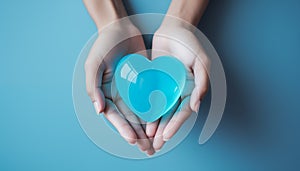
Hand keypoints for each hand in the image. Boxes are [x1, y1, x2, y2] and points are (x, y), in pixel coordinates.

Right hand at [84, 20, 154, 154]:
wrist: (120, 28)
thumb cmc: (104, 44)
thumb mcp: (94, 64)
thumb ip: (94, 87)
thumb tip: (99, 111)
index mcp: (106, 93)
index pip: (115, 116)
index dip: (123, 129)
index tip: (134, 139)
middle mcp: (120, 94)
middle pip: (129, 120)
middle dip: (138, 135)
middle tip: (148, 149)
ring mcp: (133, 89)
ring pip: (141, 113)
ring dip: (148, 129)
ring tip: (156, 143)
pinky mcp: (145, 82)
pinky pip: (151, 99)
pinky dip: (156, 112)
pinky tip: (163, 123)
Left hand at [146, 21, 209, 150]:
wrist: (174, 29)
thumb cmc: (190, 44)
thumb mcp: (201, 61)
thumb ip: (202, 83)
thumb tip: (196, 107)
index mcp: (191, 90)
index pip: (183, 112)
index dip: (176, 125)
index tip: (167, 136)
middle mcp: (179, 92)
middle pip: (171, 115)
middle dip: (164, 131)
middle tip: (156, 145)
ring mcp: (166, 88)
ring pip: (160, 110)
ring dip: (155, 125)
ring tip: (147, 138)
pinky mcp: (155, 82)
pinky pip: (150, 98)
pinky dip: (146, 110)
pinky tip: (140, 121)